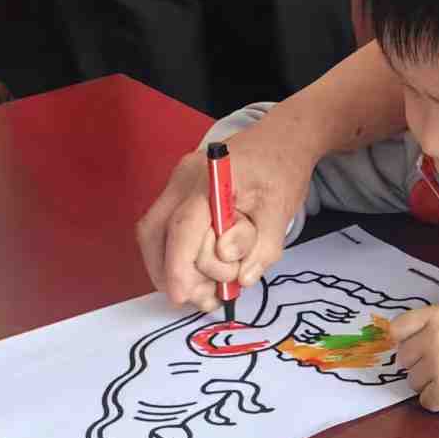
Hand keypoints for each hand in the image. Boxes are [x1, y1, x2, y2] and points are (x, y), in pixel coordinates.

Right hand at [135, 132, 314, 312]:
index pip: (184, 226)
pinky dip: (176, 256)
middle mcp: (184, 179)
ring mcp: (176, 184)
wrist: (281, 138)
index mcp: (212, 178)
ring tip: (205, 293)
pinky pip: (165, 230)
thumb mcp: (283, 210)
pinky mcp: (178, 194)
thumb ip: (263, 246)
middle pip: (156, 233)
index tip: (182, 297)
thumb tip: (239, 277)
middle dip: (175, 273)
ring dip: (171, 269)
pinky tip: (200, 274)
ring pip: (155, 234)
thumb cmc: (282, 171)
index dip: (178, 266)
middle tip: (208, 299)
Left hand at [388, 304, 438, 412]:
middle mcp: (435, 338)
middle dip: (420, 364)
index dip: (406, 340)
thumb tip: (406, 341)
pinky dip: (438, 400)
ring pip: (413, 381)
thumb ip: (435, 325)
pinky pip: (425, 401)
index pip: (398, 328)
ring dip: (429, 383)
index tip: (417, 348)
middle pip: (404, 358)